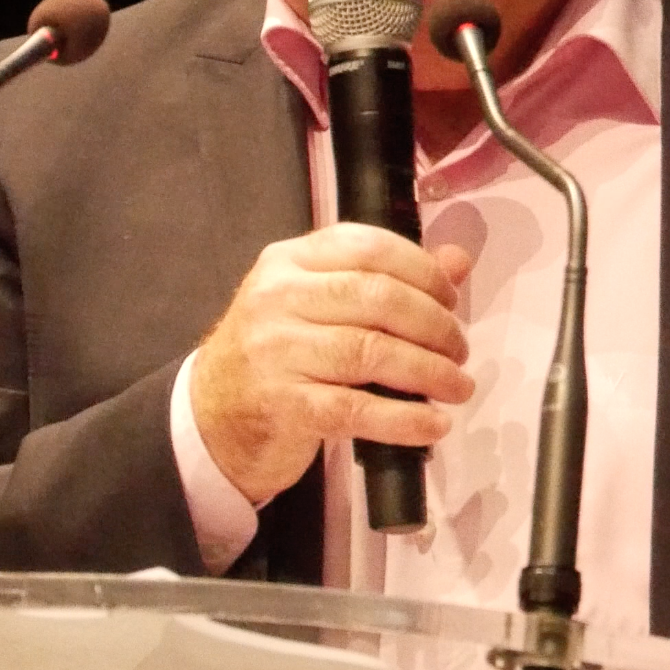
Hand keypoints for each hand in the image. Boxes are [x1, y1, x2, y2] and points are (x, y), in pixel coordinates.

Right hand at [189, 222, 475, 504]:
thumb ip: (386, 279)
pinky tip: (433, 423)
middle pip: (376, 297)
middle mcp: (278, 298)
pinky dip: (404, 419)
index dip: (422, 271)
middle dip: (434, 324)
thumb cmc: (277, 355)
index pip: (367, 246)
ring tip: (457, 386)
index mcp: (289, 261)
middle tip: (459, 350)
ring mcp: (276, 351)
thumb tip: (457, 261)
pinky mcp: (283, 405)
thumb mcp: (319, 304)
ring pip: (370, 351)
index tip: (451, 300)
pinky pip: (355, 409)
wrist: (210, 416)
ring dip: (429, 371)